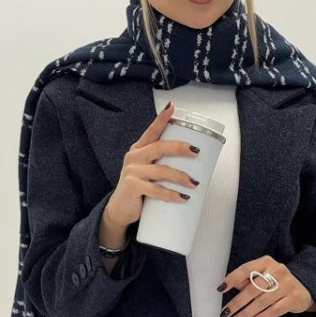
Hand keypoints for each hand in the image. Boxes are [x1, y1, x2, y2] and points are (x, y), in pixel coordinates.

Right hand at [102, 100, 201, 231]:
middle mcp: (134, 157)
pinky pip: (156, 190)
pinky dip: (171, 194)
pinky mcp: (133, 187)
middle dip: (180, 148)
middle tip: (196, 151)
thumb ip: (159, 164)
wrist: (120, 209)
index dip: (162, 119)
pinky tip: (182, 198)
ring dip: (180, 177)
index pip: (152, 131)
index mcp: (139, 150)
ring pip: (162, 171)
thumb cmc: (137, 189)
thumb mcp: (146, 171)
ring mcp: (133, 171)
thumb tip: (189, 163)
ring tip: (193, 183)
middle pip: (160, 147)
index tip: (172, 107)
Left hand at [217, 255, 315, 316]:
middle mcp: (278, 271)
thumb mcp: (264, 275)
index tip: (220, 289)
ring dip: (245, 314)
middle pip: (253, 289)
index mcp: (266, 262)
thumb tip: (229, 286)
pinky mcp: (293, 299)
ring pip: (261, 302)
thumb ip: (248, 279)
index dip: (232, 279)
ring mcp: (287, 285)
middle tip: (225, 313)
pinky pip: (273, 312)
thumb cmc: (278, 282)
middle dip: (237, 303)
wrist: (305, 288)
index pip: (246, 269)